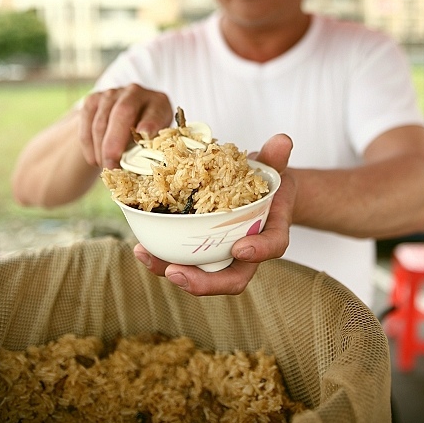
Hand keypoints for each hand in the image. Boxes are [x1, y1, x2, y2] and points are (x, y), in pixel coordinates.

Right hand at [79, 84, 172, 168]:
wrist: (125, 122)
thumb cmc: (145, 135)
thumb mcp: (154, 139)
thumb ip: (150, 147)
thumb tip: (141, 162)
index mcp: (158, 102)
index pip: (155, 111)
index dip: (150, 123)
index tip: (144, 136)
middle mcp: (135, 92)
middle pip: (123, 112)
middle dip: (115, 142)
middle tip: (112, 165)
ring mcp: (112, 94)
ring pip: (101, 121)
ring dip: (100, 148)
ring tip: (105, 167)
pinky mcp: (93, 99)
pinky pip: (86, 122)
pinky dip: (88, 144)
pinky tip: (94, 159)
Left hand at [133, 133, 294, 295]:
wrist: (257, 191)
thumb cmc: (266, 180)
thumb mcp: (274, 165)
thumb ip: (276, 155)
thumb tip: (282, 140)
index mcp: (271, 230)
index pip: (273, 246)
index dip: (260, 251)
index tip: (241, 248)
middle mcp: (248, 251)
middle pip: (231, 279)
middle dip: (203, 282)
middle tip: (176, 272)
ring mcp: (223, 254)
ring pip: (203, 276)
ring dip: (172, 271)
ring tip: (146, 256)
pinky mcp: (202, 251)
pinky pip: (185, 261)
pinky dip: (162, 257)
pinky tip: (141, 248)